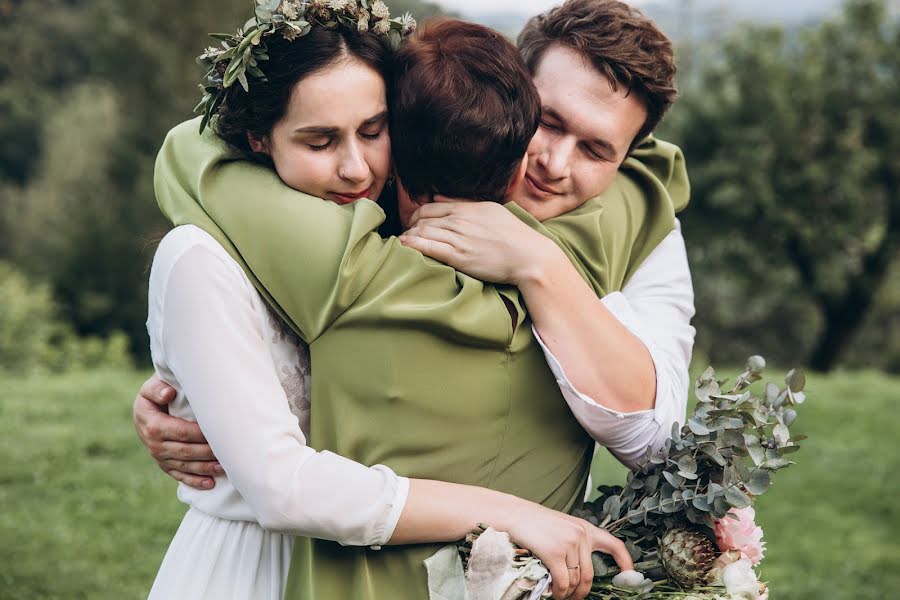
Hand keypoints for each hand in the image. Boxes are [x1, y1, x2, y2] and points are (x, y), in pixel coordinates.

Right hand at [133, 374, 220, 488]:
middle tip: (229, 452)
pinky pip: (180, 475)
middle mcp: (155, 445)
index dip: (201, 435)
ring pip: (186, 466)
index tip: (220, 433)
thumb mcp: (151, 388)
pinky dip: (195, 481)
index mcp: (154, 426)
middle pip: (187, 451)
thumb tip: (169, 394)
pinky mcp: (165, 465)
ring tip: (225, 468)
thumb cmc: (155, 395)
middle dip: (208, 453)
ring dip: (206, 469)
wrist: (144, 411)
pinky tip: (210, 484)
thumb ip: (158, 389)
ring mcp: (160, 457)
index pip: (182, 432)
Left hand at [398, 201, 562, 285]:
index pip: (431, 208)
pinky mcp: (460, 256)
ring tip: (402, 243)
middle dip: (410, 228)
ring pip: (424, 232)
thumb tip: (439, 199)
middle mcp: (461, 220)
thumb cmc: (513, 235)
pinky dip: (414, 245)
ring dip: (409, 237)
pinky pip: (430, 247)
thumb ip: (464, 204)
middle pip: (424, 220)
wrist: (529, 255)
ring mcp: (460, 238)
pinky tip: (404, 245)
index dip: (416, 216)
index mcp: (468, 208)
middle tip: (405, 235)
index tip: (412, 224)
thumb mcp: (490, 210)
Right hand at [505, 503, 632, 599]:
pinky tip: (554, 593)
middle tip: (573, 599)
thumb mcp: (561, 527)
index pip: (614, 545)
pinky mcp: (555, 552)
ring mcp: (569, 544)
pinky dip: (560, 592)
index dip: (625, 563)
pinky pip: (563, 582)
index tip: (630, 577)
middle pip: (589, 575)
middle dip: (582, 593)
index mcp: (585, 528)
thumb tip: (579, 571)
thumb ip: (574, 543)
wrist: (513, 515)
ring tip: (559, 596)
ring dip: (567, 594)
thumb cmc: (534, 523)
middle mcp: (581, 535)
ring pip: (575, 581)